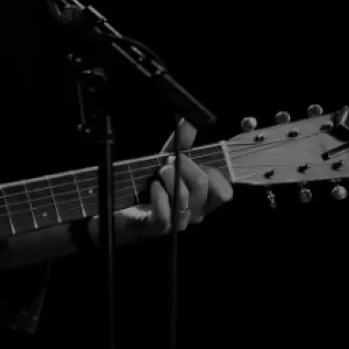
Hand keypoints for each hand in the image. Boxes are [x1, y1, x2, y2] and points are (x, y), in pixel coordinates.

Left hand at [111, 118, 234, 243]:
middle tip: (169, 161)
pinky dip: (158, 195)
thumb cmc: (152, 186)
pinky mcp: (159, 227)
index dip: (212, 173)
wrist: (124, 209)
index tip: (193, 162)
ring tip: (158, 172)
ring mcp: (178, 222)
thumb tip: (188, 121)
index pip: (224, 193)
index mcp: (204, 200)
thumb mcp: (168, 161)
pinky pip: (165, 212)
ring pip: (183, 198)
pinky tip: (152, 187)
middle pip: (202, 186)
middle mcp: (195, 213)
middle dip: (184, 166)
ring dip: (169, 178)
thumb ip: (181, 143)